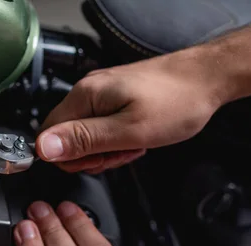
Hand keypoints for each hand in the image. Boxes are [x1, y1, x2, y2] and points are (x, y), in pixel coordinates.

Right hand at [36, 49, 227, 173]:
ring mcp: (104, 95)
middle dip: (94, 155)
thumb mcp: (129, 131)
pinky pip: (104, 129)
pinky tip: (138, 139)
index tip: (99, 159)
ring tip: (135, 144)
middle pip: (68, 139)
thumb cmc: (177, 101)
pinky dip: (120, 141)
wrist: (207, 80)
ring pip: (88, 137)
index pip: (49, 135)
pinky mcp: (117, 100)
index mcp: (85, 96)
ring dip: (110, 150)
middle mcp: (89, 92)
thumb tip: (43, 148)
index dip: (71, 157)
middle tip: (122, 152)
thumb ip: (84, 140)